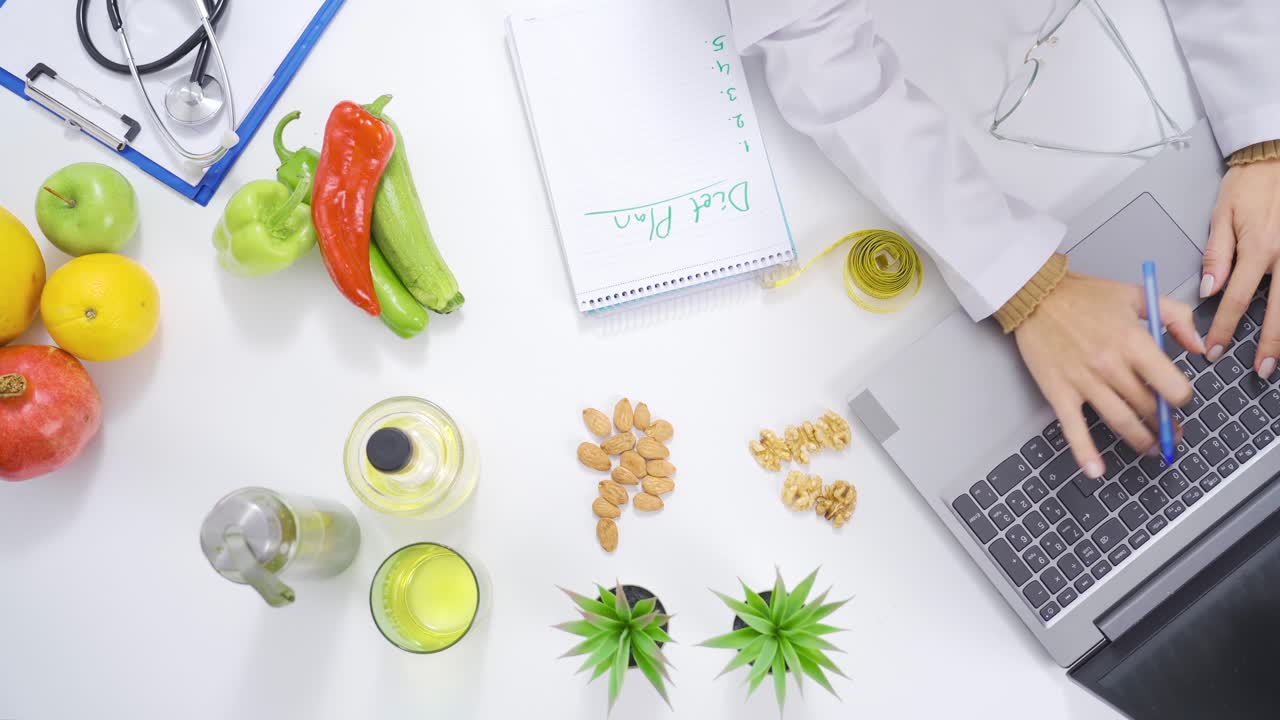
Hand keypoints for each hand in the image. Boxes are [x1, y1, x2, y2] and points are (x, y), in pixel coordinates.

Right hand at [1014, 273, 1201, 478]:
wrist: (1035, 294)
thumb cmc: (1083, 296)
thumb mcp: (1137, 295)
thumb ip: (1175, 317)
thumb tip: (1197, 346)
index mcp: (1133, 341)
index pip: (1171, 387)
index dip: (1181, 399)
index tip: (1178, 401)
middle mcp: (1111, 365)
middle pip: (1148, 408)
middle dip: (1164, 425)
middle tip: (1169, 431)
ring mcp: (1084, 382)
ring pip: (1122, 423)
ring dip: (1140, 442)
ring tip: (1149, 449)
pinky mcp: (1059, 392)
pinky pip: (1074, 429)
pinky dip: (1085, 453)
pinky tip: (1096, 470)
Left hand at [1201, 159, 1279, 374]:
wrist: (1279, 154)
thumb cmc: (1251, 183)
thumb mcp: (1222, 215)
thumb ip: (1217, 255)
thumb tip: (1209, 290)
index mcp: (1259, 247)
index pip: (1236, 299)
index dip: (1224, 328)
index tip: (1215, 350)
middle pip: (1279, 310)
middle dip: (1269, 344)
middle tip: (1259, 370)